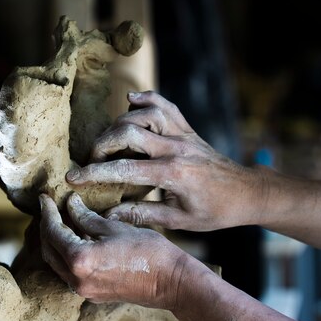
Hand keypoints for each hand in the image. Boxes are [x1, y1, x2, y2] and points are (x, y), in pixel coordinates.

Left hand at [39, 192, 186, 308]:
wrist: (170, 283)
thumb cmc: (148, 252)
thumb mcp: (115, 228)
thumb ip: (87, 218)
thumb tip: (71, 205)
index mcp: (80, 260)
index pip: (53, 232)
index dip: (48, 212)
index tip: (45, 198)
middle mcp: (76, 279)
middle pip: (49, 250)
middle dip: (47, 228)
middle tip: (50, 208)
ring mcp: (84, 291)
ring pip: (58, 264)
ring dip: (56, 243)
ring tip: (62, 222)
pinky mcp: (94, 295)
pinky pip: (70, 274)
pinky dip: (68, 257)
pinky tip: (77, 242)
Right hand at [66, 91, 265, 230]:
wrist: (246, 193)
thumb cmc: (215, 211)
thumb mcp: (178, 221)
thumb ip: (142, 215)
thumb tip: (109, 214)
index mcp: (173, 174)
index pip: (125, 169)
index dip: (95, 173)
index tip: (74, 178)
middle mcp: (177, 148)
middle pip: (129, 132)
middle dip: (103, 144)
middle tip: (91, 159)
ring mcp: (184, 134)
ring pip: (145, 113)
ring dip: (120, 123)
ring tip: (108, 141)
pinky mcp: (188, 129)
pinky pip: (166, 105)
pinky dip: (147, 99)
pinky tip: (130, 102)